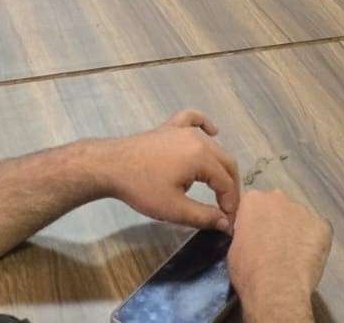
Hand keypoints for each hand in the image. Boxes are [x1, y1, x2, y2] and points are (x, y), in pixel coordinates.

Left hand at [98, 111, 239, 232]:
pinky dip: (205, 124)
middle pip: (225, 162)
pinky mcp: (170, 126)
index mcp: (201, 157)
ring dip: (220, 166)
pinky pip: (193, 120)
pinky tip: (211, 131)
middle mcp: (197, 138)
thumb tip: (226, 223)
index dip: (231, 204)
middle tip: (226, 209)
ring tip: (219, 188)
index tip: (228, 223)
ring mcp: (183, 129)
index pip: (226, 182)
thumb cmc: (144, 188)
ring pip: (213, 145)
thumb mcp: (175, 209)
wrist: (112, 166)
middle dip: (230, 187)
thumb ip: (204, 216)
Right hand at [227, 189, 331, 319]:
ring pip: (300, 219)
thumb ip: (245, 232)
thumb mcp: (234, 247)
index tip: (256, 239)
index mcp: (253, 200)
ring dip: (297, 231)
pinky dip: (314, 242)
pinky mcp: (323, 225)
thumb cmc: (248, 271)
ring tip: (294, 256)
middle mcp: (279, 197)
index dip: (256, 223)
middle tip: (275, 246)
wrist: (276, 290)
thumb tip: (252, 236)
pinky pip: (318, 231)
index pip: (254, 206)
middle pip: (278, 207)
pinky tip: (308, 259)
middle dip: (277, 222)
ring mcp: (303, 210)